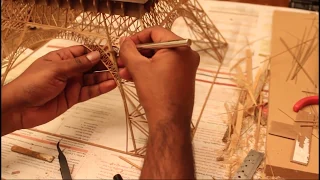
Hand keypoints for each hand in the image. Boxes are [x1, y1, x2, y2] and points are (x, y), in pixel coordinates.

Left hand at [2, 46, 115, 133]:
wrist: (20, 108)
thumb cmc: (31, 84)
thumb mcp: (56, 70)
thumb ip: (78, 64)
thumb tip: (96, 55)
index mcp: (62, 58)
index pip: (84, 52)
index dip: (98, 52)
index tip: (112, 52)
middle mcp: (69, 70)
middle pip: (91, 65)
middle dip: (106, 65)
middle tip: (120, 65)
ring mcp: (72, 84)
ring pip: (93, 79)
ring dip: (106, 77)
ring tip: (119, 76)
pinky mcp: (74, 97)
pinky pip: (90, 92)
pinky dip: (100, 89)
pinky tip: (110, 85)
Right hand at [119, 27, 198, 178]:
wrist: (169, 121)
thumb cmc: (157, 94)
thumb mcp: (138, 68)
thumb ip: (129, 50)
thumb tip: (124, 41)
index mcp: (179, 46)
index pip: (156, 32)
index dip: (137, 37)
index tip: (125, 44)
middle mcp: (187, 54)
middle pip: (157, 45)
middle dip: (137, 53)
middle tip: (122, 59)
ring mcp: (187, 67)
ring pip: (159, 58)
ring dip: (141, 63)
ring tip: (124, 72)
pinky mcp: (184, 77)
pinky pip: (165, 68)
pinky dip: (150, 70)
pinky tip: (134, 77)